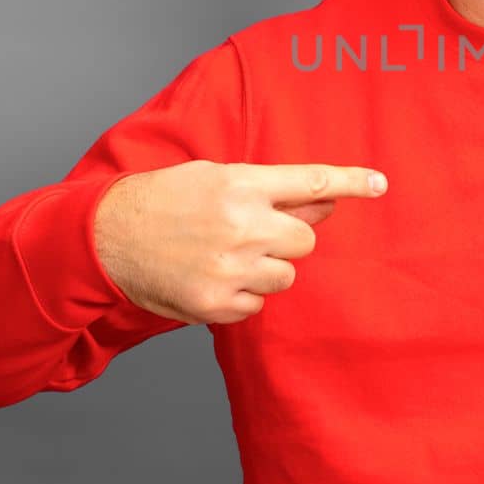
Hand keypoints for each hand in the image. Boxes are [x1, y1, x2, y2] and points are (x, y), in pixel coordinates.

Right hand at [94, 159, 387, 324]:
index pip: (311, 180)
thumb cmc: (160, 202)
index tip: (380, 184)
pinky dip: (242, 296)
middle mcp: (242, 225)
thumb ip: (270, 190)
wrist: (104, 239)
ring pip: (285, 277)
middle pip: (304, 240)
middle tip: (250, 235)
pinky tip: (210, 278)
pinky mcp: (217, 304)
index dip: (351, 182)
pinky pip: (257, 306)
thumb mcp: (213, 177)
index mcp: (241, 184)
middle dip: (286, 240)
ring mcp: (231, 268)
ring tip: (223, 257)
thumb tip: (324, 200)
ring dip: (265, 270)